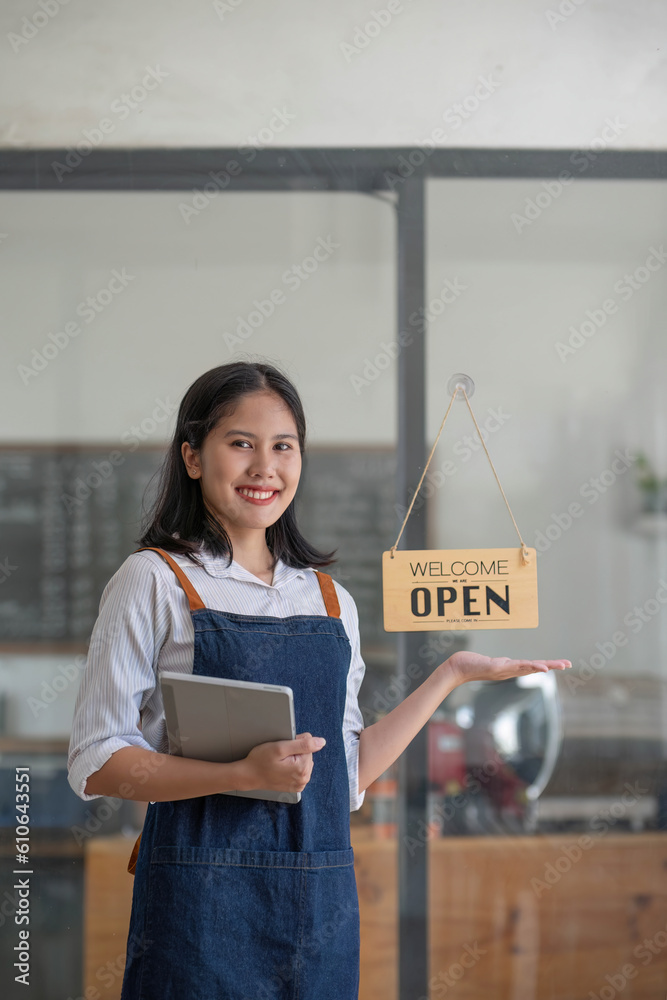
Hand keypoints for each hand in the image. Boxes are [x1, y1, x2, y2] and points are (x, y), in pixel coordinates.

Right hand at [242, 731, 325, 793]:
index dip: (295, 743)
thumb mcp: (281, 747)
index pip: (309, 746)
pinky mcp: (295, 786)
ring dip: (294, 759)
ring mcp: (300, 784)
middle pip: (307, 754)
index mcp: (302, 768)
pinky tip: (282, 768)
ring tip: (280, 762)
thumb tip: (321, 742)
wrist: (249, 775)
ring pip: (304, 761)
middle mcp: (304, 779)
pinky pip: (300, 770)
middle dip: (295, 751)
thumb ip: (303, 744)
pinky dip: (292, 766)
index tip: (283, 748)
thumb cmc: (261, 760)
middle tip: (280, 755)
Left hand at [446, 651, 571, 685]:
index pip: (532, 666)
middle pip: (535, 667)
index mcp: (510, 669)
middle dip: (552, 665)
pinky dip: (530, 666)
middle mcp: (510, 671)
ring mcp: (504, 670)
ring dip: (545, 666)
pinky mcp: (497, 667)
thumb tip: (509, 662)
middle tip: (568, 664)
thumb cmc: (472, 665)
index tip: (562, 663)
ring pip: (528, 667)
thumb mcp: (491, 664)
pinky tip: (540, 667)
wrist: (456, 668)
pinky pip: (516, 666)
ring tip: (559, 665)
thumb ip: (501, 664)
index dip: (547, 665)